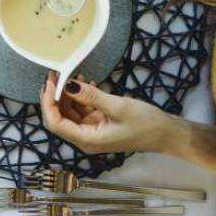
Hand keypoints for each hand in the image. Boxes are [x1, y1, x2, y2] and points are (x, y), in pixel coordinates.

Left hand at [39, 71, 177, 153]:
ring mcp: (91, 132)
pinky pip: (82, 110)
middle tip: (55, 74)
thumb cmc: (146, 124)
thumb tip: (68, 84)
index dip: (48, 103)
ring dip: (68, 94)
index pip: (55, 123)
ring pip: (69, 112)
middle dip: (54, 96)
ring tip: (73, 74)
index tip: (49, 82)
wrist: (166, 134)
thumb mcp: (118, 107)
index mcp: (87, 140)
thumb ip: (91, 96)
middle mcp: (85, 138)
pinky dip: (81, 97)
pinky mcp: (98, 125)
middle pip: (59, 117)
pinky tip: (86, 83)